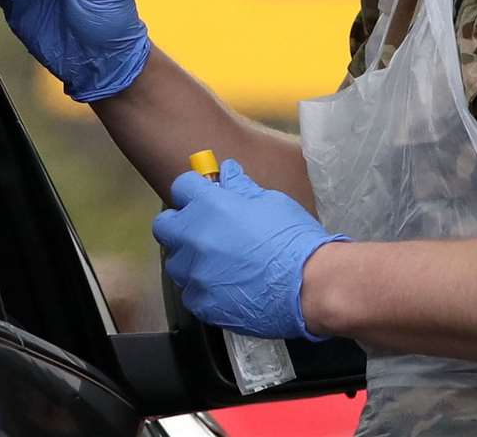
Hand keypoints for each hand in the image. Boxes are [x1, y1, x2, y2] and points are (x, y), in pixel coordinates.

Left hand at [151, 159, 347, 340]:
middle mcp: (195, 237)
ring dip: (190, 260)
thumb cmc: (294, 241)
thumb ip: (241, 188)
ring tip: (218, 265)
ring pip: (176, 263)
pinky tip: (226, 289)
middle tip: (202, 230)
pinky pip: (190, 293)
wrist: (311, 285)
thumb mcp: (271, 203)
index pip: (181, 187)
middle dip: (180, 224)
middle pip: (165, 226)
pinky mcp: (201, 303)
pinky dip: (203, 291)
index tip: (201, 197)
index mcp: (210, 206)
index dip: (193, 191)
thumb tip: (227, 173)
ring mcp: (195, 273)